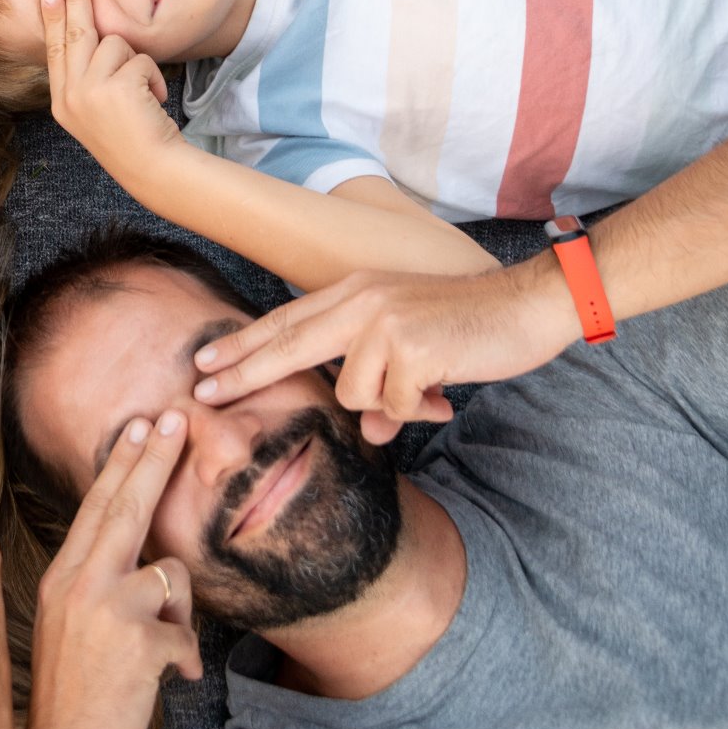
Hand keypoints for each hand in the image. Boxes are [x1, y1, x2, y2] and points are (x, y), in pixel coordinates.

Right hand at [27, 410, 199, 728]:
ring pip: (171, 576)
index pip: (97, 506)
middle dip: (155, 457)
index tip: (140, 424)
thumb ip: (103, 586)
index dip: (121, 462)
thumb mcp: (72, 625)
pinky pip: (186, 631)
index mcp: (63, 576)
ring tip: (158, 650)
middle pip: (128, 505)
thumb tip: (153, 566)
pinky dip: (184, 658)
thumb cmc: (75, 695)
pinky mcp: (138, 640)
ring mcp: (107, 608)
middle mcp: (80, 582)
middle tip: (176, 417)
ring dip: (178, 613)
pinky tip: (165, 679)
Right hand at [42, 0, 178, 187]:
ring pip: (115, 44)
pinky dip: (153, 76)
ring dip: (137, 62)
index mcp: (61, 101)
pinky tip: (154, 99)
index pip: (55, 50)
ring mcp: (89, 92)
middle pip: (74, 33)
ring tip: (144, 92)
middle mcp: (69, 95)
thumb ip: (88, 78)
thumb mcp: (97, 109)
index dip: (52, 18)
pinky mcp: (115, 88)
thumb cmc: (132, 137)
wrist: (152, 168)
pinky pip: (139, 59)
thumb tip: (93, 35)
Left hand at [192, 258, 581, 444]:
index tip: (203, 362)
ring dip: (389, 404)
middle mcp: (361, 300)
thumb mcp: (412, 351)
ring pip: (353, 394)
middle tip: (200, 393)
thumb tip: (372, 436)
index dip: (243, 343)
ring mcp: (383, 322)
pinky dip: (418, 409)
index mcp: (355, 292)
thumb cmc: (469, 327)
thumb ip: (381, 385)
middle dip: (241, 372)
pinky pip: (394, 406)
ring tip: (425, 387)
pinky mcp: (410, 348)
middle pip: (285, 344)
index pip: (285, 321)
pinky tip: (443, 390)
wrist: (527, 305)